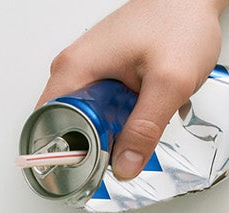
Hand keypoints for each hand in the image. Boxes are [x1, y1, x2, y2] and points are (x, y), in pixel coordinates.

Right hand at [37, 0, 228, 180]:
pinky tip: (145, 112)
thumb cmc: (179, 23)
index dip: (68, 155)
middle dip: (97, 145)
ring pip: (89, 119)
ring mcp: (88, 69)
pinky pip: (103, 106)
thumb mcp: (168, 83)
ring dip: (114, 131)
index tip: (91, 173)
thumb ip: (145, 129)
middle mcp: (74, 69)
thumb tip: (123, 168)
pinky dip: (123, 116)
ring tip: (141, 125)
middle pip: (68, 127)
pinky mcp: (105, 70)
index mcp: (75, 70)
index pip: (48, 126)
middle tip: (128, 150)